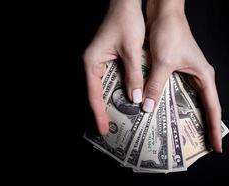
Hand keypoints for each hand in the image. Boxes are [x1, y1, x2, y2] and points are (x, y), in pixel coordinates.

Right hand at [83, 0, 144, 134]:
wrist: (126, 4)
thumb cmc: (126, 21)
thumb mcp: (132, 51)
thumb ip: (134, 76)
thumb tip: (136, 98)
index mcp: (92, 62)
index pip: (94, 94)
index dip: (99, 113)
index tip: (103, 129)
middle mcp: (92, 63)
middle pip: (96, 93)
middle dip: (104, 110)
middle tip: (111, 129)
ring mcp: (99, 61)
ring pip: (104, 87)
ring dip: (111, 101)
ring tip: (119, 118)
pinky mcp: (108, 58)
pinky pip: (111, 79)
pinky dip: (118, 90)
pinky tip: (125, 99)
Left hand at [145, 0, 221, 151]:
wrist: (164, 14)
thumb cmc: (171, 33)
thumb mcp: (162, 63)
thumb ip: (155, 85)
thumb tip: (148, 107)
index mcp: (203, 76)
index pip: (213, 107)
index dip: (214, 128)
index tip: (216, 146)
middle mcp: (198, 77)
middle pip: (202, 107)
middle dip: (201, 125)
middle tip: (197, 145)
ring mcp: (186, 74)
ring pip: (187, 100)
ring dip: (184, 115)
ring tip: (179, 133)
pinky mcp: (174, 70)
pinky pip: (173, 91)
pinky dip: (168, 102)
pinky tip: (161, 112)